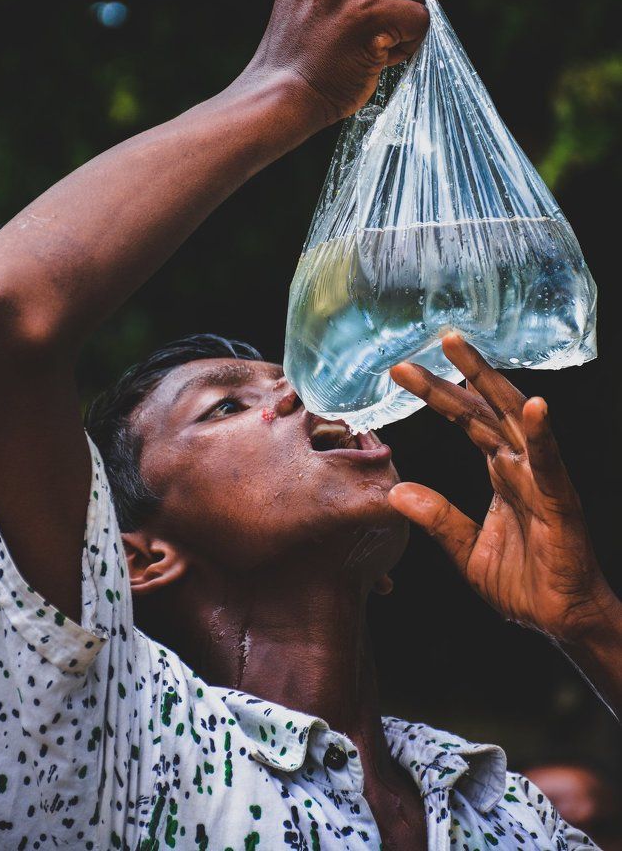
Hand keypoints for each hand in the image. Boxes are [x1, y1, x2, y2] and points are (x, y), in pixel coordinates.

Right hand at [247, 0, 454, 125]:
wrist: (280, 98)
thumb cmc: (309, 60)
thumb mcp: (340, 5)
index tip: (356, 6)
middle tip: (358, 35)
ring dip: (404, 26)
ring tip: (365, 48)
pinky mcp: (366, 12)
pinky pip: (421, 20)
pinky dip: (409, 45)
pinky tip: (376, 59)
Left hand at [388, 333, 618, 645]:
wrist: (559, 621)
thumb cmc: (522, 584)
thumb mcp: (466, 549)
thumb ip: (438, 518)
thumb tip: (397, 492)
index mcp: (501, 471)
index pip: (466, 420)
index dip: (439, 393)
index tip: (404, 370)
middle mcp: (521, 465)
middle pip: (487, 407)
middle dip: (460, 373)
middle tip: (434, 337)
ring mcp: (542, 479)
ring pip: (515, 420)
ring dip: (490, 382)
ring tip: (463, 350)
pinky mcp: (561, 503)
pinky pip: (551, 465)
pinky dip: (544, 435)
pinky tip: (533, 407)